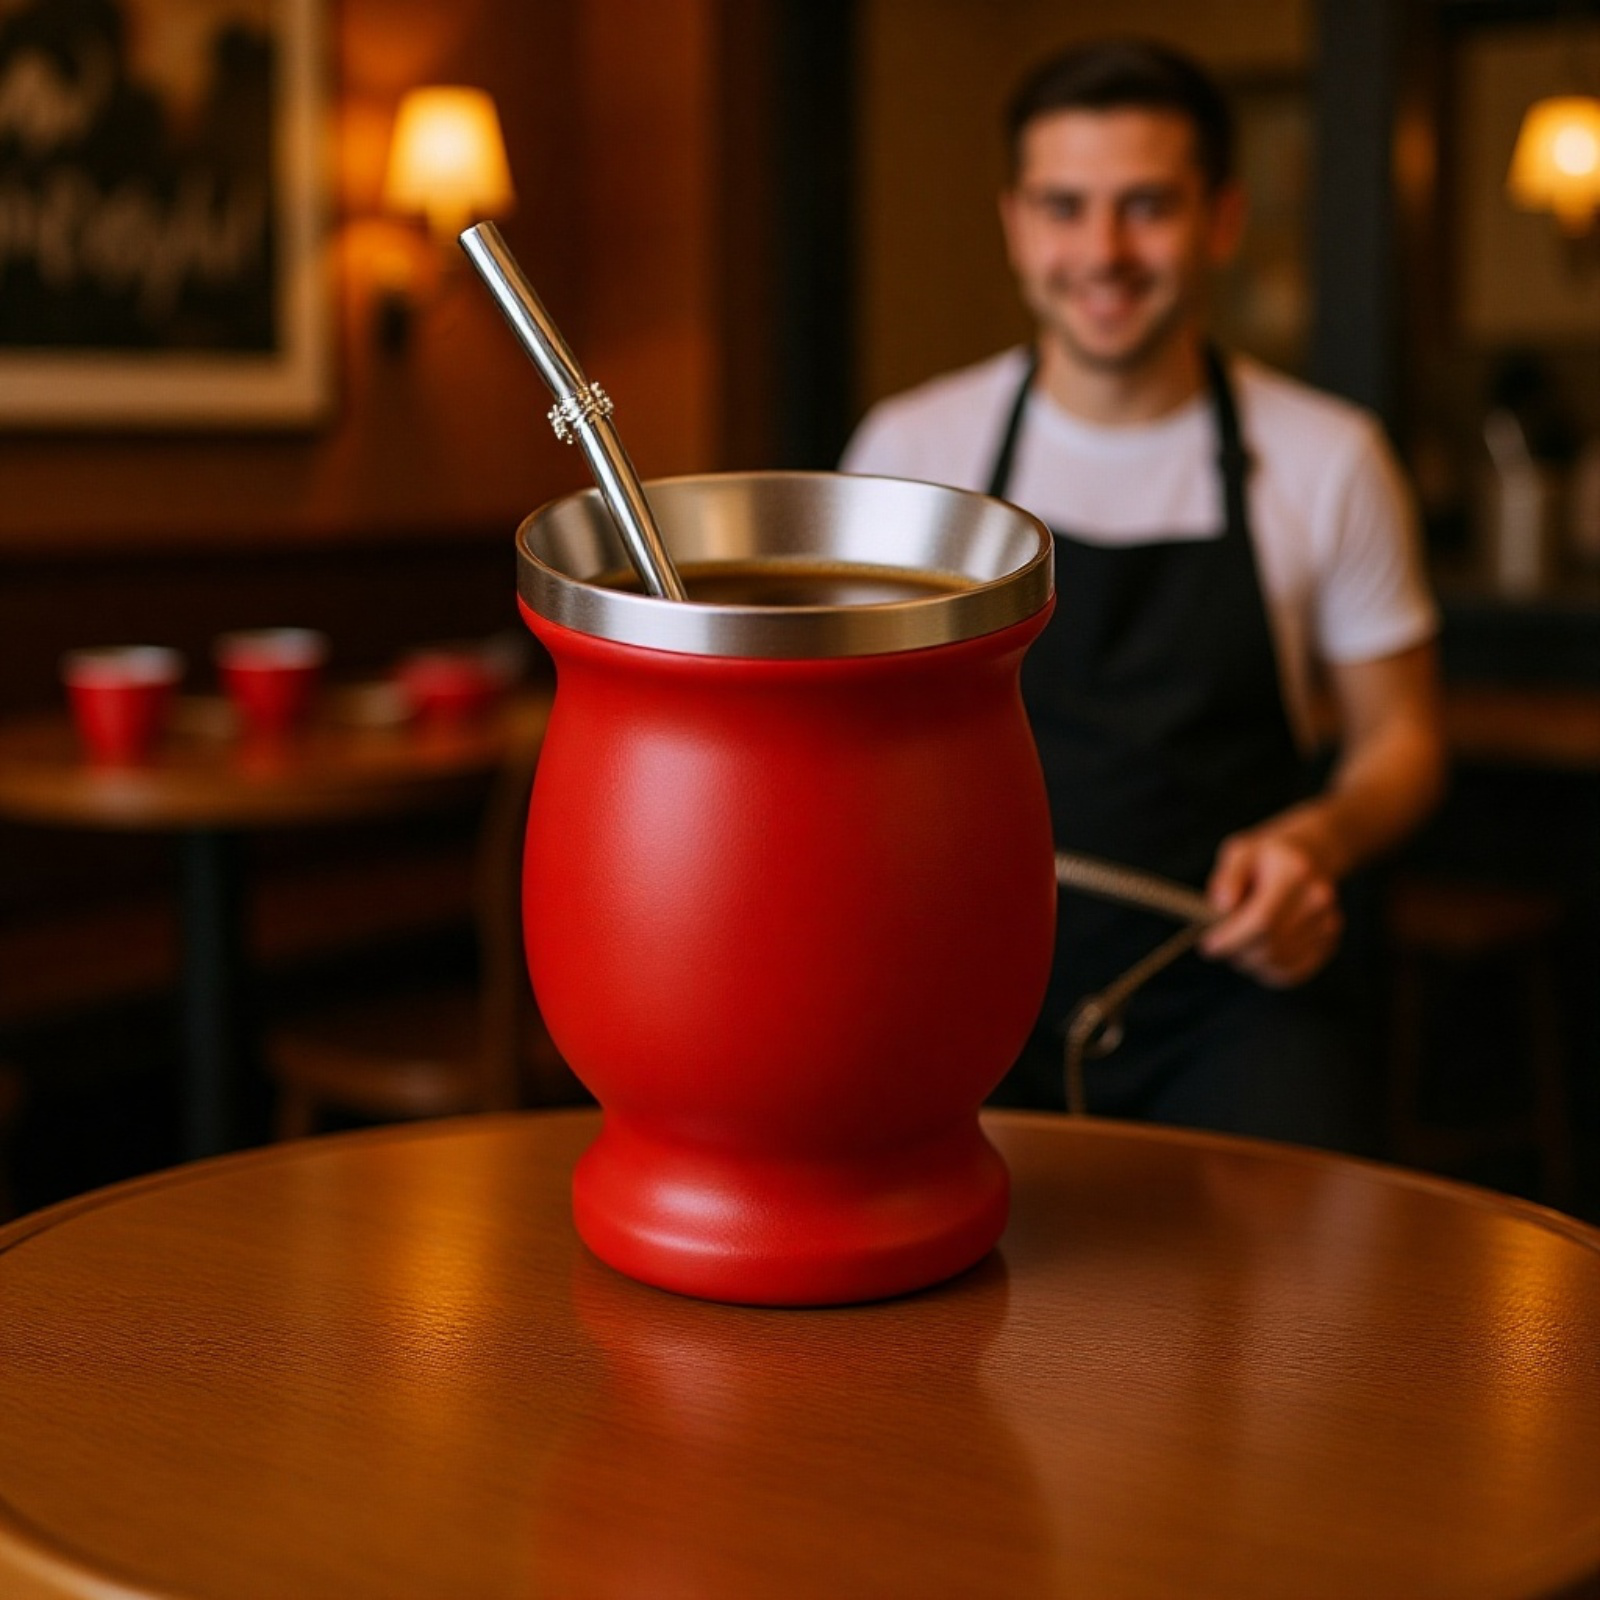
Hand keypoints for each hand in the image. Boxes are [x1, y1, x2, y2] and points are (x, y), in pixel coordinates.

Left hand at [1199, 826, 1342, 987]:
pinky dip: (1270, 970)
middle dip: (1238, 952)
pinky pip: (1295, 971)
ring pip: (1281, 963)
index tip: (1209, 944)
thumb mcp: (1241, 851)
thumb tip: (1220, 907)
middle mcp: (1317, 900)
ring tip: (1238, 944)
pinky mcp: (1331, 940)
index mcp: (1295, 873)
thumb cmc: (1269, 855)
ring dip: (1252, 963)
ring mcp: (1329, 922)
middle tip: (1218, 944)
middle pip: (1271, 946)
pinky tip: (1257, 955)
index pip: (1262, 919)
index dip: (1232, 938)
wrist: (1314, 853)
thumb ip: (1228, 877)